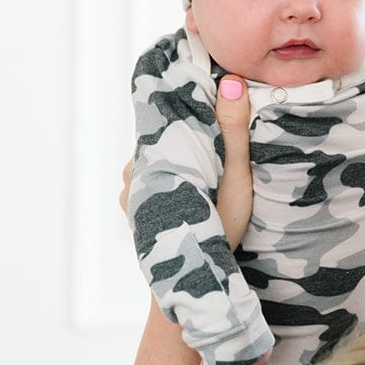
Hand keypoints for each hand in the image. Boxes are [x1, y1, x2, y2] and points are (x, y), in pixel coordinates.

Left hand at [118, 74, 253, 251]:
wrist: (191, 283)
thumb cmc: (218, 231)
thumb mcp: (235, 179)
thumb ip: (232, 130)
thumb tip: (230, 81)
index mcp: (157, 154)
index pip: (169, 109)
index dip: (190, 97)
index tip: (211, 88)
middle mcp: (134, 167)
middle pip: (164, 134)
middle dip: (188, 129)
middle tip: (216, 131)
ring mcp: (130, 189)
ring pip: (159, 156)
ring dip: (179, 154)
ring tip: (206, 161)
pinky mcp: (133, 206)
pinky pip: (152, 177)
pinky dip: (171, 174)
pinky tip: (193, 183)